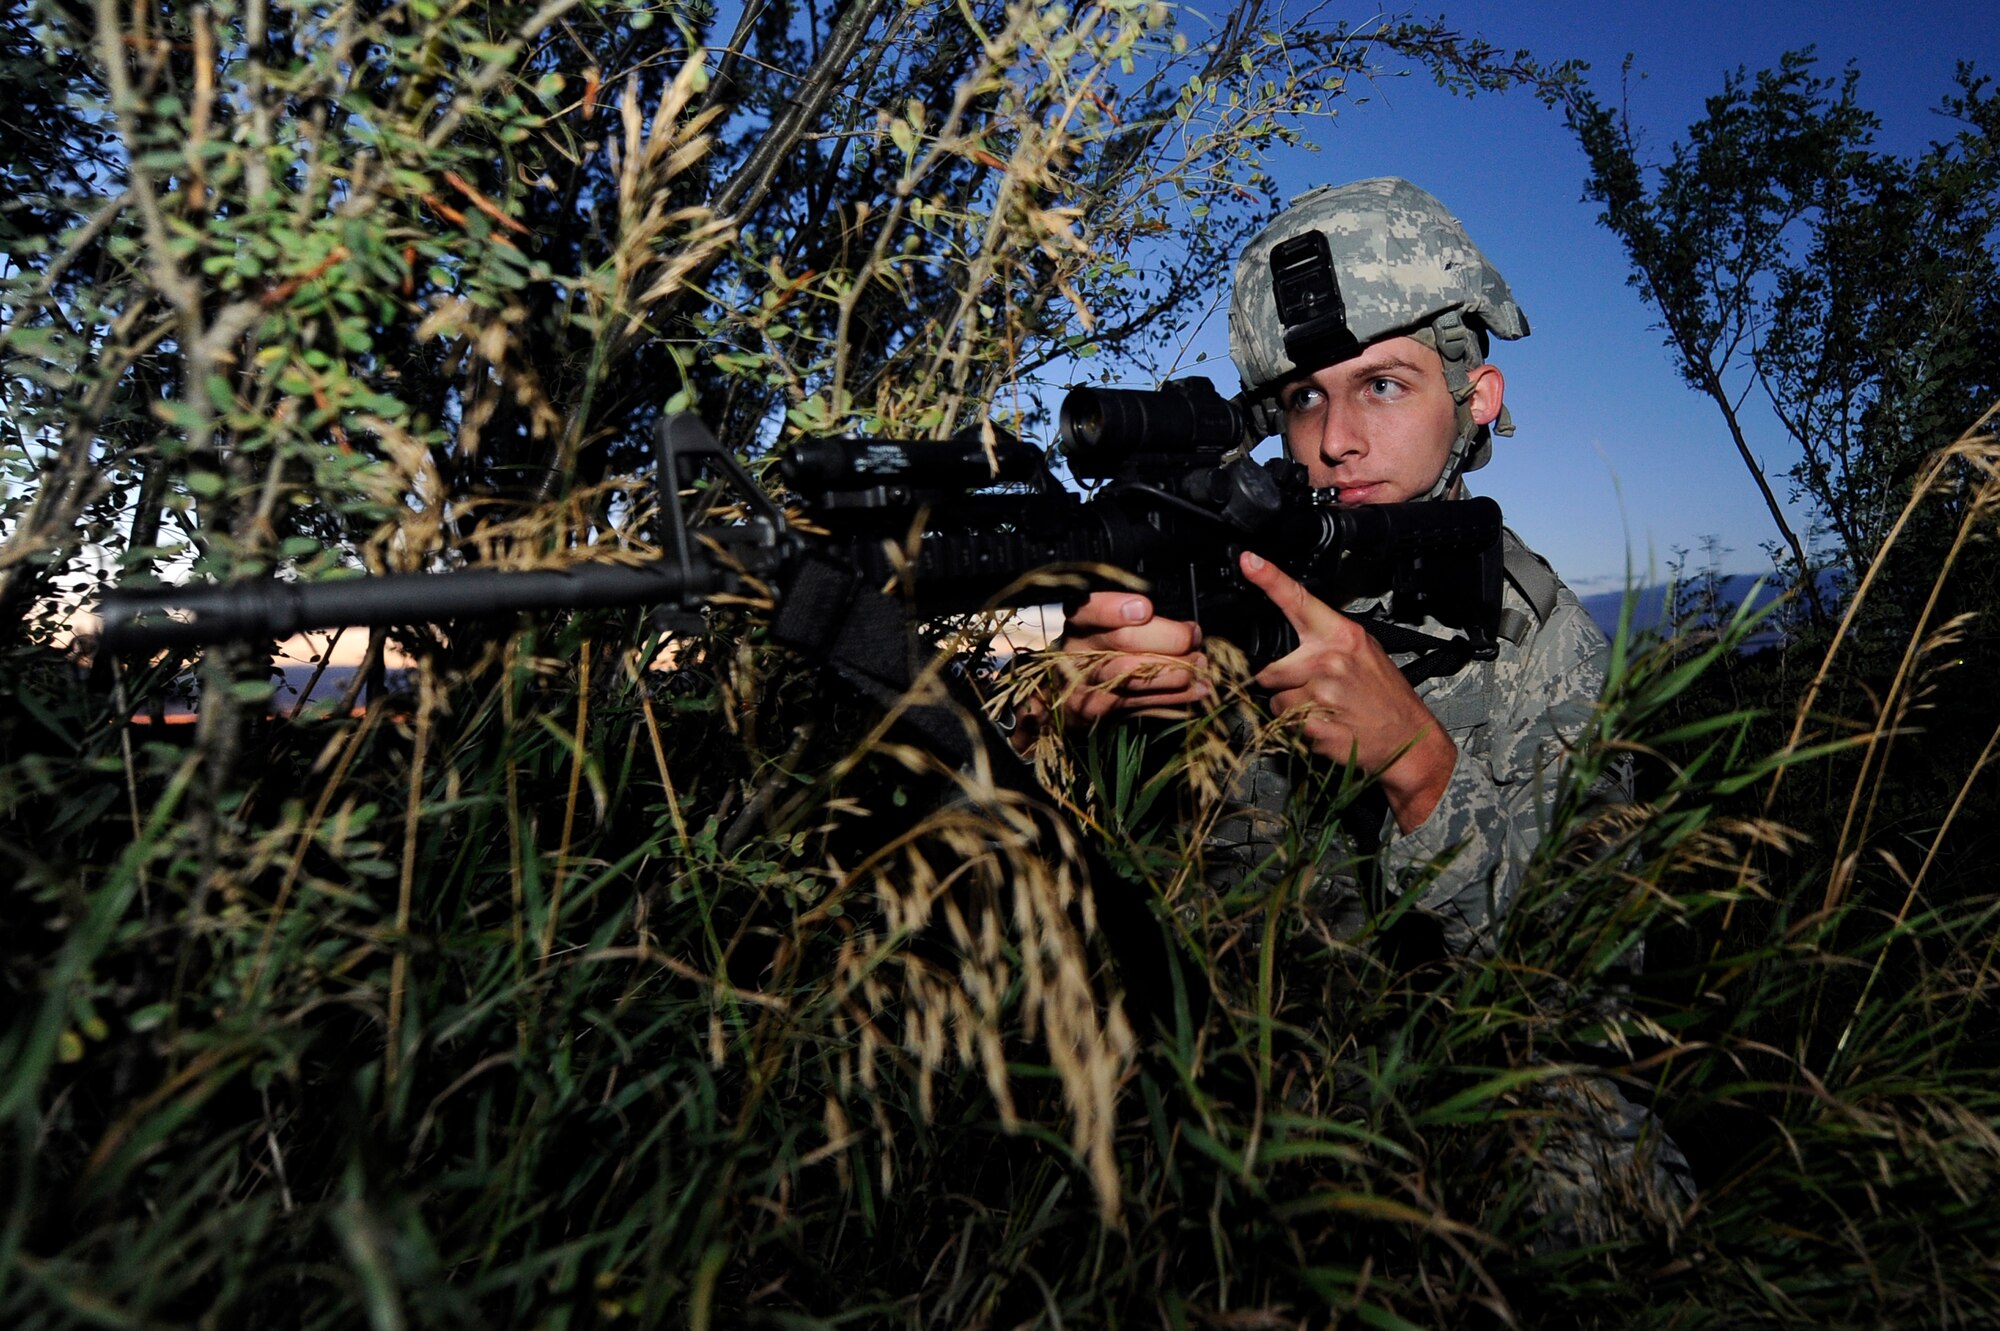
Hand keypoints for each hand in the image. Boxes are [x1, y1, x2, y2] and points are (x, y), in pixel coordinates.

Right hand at [1047, 591, 1209, 724]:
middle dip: (1168, 637)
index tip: (1145, 609)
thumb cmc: (1099, 649)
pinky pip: (1143, 701)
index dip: (1114, 609)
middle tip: (1193, 636)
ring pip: (1134, 674)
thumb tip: (1188, 631)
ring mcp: (1088, 682)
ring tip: (1199, 662)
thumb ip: (1140, 621)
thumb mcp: (1108, 625)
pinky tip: (1198, 689)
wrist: (1068, 694)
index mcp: (1080, 621)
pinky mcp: (1101, 709)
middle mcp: (1078, 649)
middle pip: (1123, 640)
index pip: (1089, 609)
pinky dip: (1177, 696)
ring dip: (1176, 669)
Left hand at [1239, 550, 1455, 831]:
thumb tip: (1297, 632)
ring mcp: (1323, 695)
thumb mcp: (1366, 652)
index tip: (1249, 561)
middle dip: (1280, 684)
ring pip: (1276, 701)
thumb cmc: (1386, 697)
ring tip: (1323, 710)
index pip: (1300, 601)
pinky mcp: (1318, 726)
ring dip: (1290, 709)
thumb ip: (1330, 640)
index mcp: (1342, 637)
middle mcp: (1330, 661)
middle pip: (1270, 670)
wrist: (1410, 739)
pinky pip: (1286, 726)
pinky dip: (1299, 731)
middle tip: (1310, 691)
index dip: (1270, 579)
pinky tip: (1326, 726)